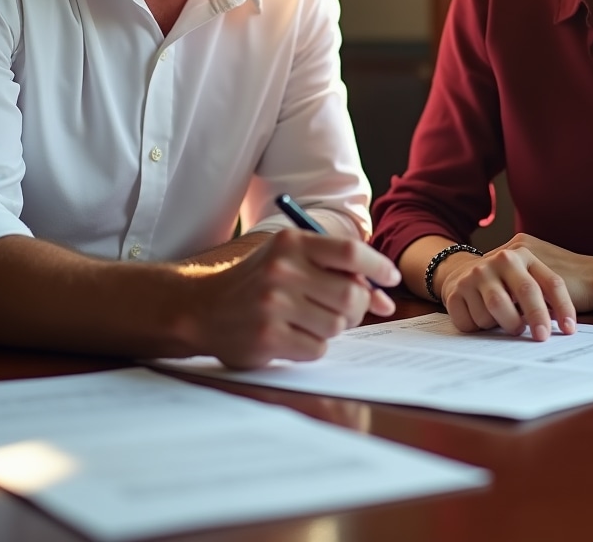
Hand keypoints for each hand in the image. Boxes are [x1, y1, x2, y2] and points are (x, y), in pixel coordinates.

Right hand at [193, 229, 399, 368]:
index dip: (378, 266)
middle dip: (357, 307)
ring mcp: (274, 305)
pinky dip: (313, 346)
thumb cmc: (257, 282)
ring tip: (308, 320)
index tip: (391, 279)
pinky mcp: (268, 337)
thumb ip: (334, 269)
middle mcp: (283, 270)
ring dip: (332, 328)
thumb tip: (383, 298)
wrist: (202, 308)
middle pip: (351, 295)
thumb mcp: (289, 259)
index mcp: (292, 243)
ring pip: (338, 325)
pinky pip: (318, 348)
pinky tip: (291, 336)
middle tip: (343, 310)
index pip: (349, 251)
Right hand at [440, 233, 592, 340]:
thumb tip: (566, 326)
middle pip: (525, 291)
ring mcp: (475, 274)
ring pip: (497, 310)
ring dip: (505, 324)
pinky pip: (472, 321)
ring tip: (506, 322)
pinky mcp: (455, 291)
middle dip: (537, 317)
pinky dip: (479, 327)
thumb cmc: (504, 282)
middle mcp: (499, 260)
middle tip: (542, 336)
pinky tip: (481, 318)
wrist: (460, 271)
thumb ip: (544, 294)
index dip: (564, 307)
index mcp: (522, 254)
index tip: (569, 329)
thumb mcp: (526, 277)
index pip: (551, 282)